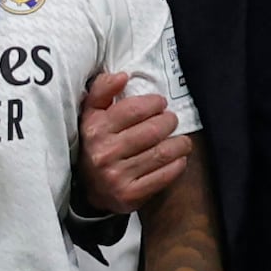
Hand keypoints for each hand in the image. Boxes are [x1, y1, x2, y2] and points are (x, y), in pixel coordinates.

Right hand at [74, 66, 190, 211]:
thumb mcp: (90, 114)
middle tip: (171, 120)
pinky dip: (178, 164)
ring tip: (182, 140)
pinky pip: (164, 176)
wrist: (89, 188)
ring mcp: (116, 176)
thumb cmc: (96, 143)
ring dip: (180, 143)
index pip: (134, 110)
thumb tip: (122, 75)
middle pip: (152, 131)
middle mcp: (104, 153)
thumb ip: (102, 90)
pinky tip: (179, 158)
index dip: (153, 103)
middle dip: (169, 122)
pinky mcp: (129, 194)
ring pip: (162, 153)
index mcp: (95, 129)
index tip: (161, 104)